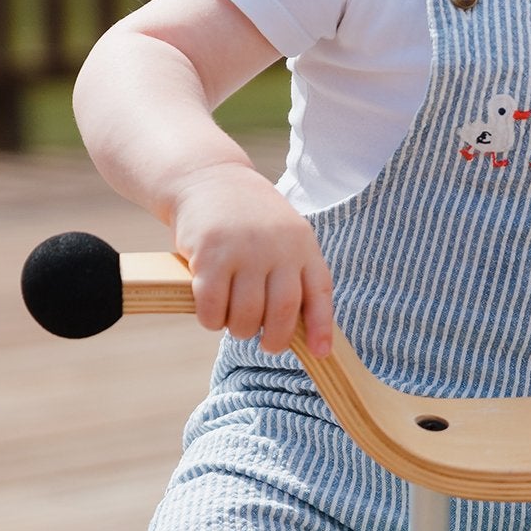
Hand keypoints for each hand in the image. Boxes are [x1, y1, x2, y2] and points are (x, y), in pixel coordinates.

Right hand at [168, 163, 334, 357]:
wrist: (209, 177)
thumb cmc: (252, 219)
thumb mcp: (286, 235)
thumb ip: (295, 272)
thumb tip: (302, 327)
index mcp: (303, 246)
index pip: (319, 293)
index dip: (321, 327)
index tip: (320, 352)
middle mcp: (277, 249)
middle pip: (282, 311)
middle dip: (274, 339)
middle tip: (266, 344)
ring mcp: (243, 252)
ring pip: (245, 314)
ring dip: (239, 329)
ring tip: (236, 325)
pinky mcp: (209, 255)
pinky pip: (212, 306)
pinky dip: (211, 320)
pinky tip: (212, 315)